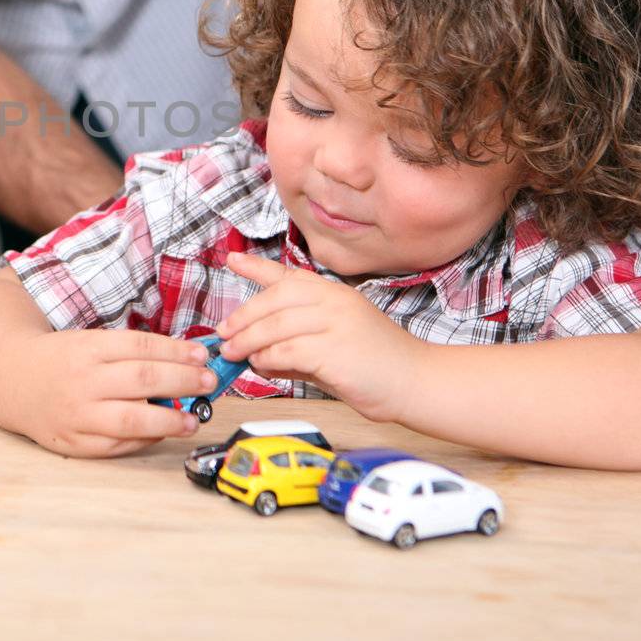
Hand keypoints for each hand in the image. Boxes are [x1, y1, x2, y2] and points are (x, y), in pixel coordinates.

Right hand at [6, 328, 216, 457]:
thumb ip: (130, 353)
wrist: (10, 378)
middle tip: (208, 382)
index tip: (202, 356)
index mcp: (87, 348)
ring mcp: (77, 414)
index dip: (176, 352)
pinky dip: (143, 440)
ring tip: (192, 419)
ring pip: (132, 419)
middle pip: (142, 380)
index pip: (141, 347)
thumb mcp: (90, 342)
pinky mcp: (74, 442)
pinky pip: (116, 445)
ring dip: (169, 421)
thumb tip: (184, 363)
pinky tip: (161, 433)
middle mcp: (82, 381)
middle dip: (182, 381)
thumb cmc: (60, 358)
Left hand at [217, 252, 424, 421]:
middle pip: (273, 300)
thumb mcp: (333, 341)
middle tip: (224, 334)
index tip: (233, 259)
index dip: (256, 266)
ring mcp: (335, 323)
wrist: (416, 381)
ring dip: (247, 342)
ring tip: (233, 354)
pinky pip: (287, 351)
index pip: (288, 275)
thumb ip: (297, 342)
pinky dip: (268, 360)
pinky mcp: (334, 351)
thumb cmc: (377, 364)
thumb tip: (256, 353)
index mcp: (333, 292)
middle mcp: (333, 300)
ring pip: (274, 326)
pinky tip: (262, 367)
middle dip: (242, 317)